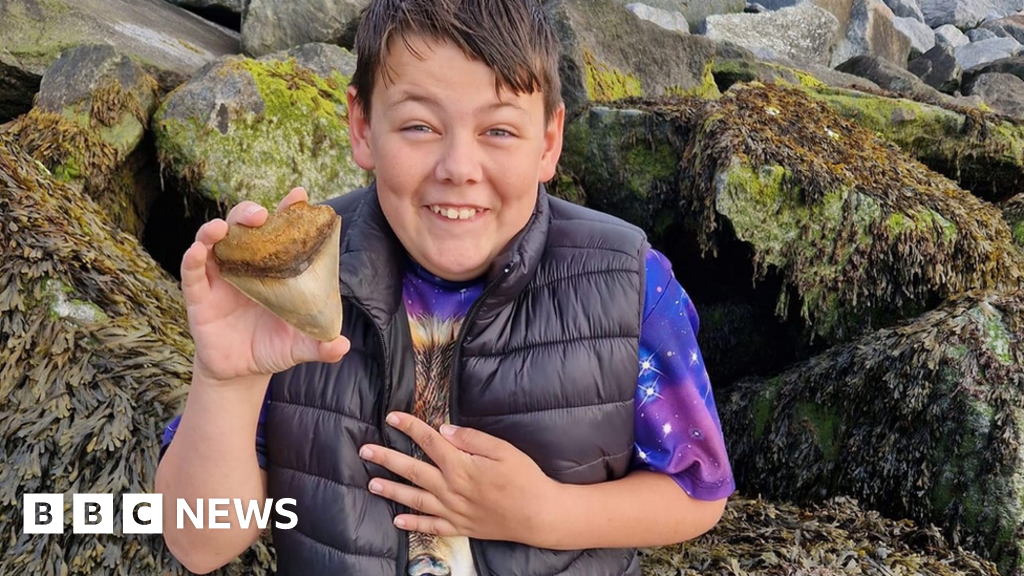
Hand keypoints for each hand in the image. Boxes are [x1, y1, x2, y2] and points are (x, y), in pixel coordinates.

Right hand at [180, 187, 349, 383]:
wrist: (241, 372)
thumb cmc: (273, 347)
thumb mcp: (299, 346)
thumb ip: (320, 345)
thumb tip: (342, 345)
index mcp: (274, 268)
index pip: (280, 231)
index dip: (289, 211)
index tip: (299, 195)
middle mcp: (246, 265)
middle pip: (244, 227)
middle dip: (250, 213)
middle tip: (261, 214)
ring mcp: (221, 277)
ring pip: (214, 241)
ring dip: (216, 229)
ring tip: (222, 227)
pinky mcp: (200, 295)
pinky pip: (193, 271)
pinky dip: (194, 258)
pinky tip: (198, 251)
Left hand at [359, 412, 559, 546]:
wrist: (538, 515)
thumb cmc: (524, 479)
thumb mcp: (502, 450)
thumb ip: (471, 439)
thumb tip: (444, 430)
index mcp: (461, 466)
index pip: (429, 441)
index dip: (409, 427)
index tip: (391, 417)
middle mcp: (451, 489)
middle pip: (412, 470)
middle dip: (387, 459)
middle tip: (365, 451)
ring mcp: (453, 511)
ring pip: (415, 499)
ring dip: (391, 491)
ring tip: (372, 483)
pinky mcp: (460, 527)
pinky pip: (431, 527)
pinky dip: (413, 525)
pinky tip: (398, 521)